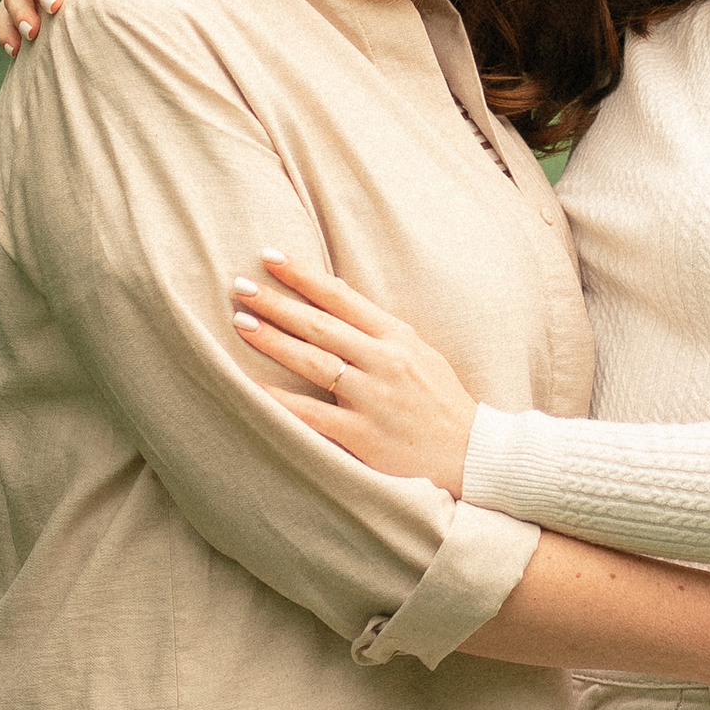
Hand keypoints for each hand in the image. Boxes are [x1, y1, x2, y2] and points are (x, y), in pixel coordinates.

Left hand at [231, 254, 477, 494]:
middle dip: (277, 304)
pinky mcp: (363, 436)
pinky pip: (313, 415)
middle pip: (321, 326)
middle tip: (240, 286)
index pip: (342, 297)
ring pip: (314, 362)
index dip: (304, 276)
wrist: (469, 453)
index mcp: (396, 336)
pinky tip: (253, 388)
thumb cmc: (440, 398)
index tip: (270, 256)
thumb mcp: (417, 349)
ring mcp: (373, 398)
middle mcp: (383, 361)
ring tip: (241, 322)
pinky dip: (281, 401)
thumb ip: (376, 324)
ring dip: (274, 341)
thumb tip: (336, 289)